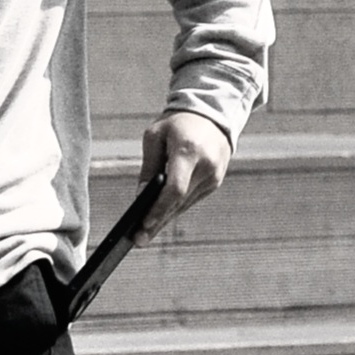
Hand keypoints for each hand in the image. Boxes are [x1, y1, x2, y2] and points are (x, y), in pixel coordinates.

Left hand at [134, 110, 230, 242]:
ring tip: (145, 234)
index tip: (143, 223)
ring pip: (185, 204)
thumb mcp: (155, 136)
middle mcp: (206, 166)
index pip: (175, 188)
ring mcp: (214, 175)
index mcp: (189, 151)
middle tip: (138, 240)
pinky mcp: (215, 181)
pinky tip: (161, 219)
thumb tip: (140, 197)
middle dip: (158, 221)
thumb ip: (149, 167)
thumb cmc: (177, 123)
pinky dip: (176, 207)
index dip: (159, 208)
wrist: (211, 114)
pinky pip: (192, 198)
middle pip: (179, 202)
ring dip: (166, 219)